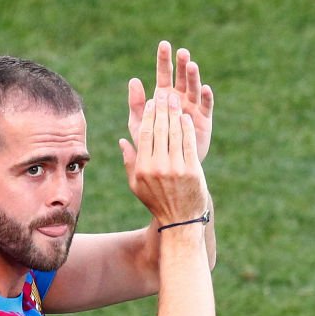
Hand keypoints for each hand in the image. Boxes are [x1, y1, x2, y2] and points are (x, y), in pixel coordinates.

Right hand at [119, 91, 207, 225]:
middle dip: (163, 109)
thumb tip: (122, 141)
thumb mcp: (136, 186)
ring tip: (176, 101)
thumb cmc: (156, 202)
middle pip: (160, 130)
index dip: (149, 116)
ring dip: (175, 114)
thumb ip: (129, 162)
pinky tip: (186, 118)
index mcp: (142, 168)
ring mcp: (176, 169)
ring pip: (175, 133)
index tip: (152, 103)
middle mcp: (157, 167)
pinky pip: (188, 143)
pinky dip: (187, 128)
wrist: (180, 220)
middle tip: (166, 95)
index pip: (145, 134)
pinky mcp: (192, 170)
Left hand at [128, 40, 213, 161]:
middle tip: (182, 52)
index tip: (164, 44)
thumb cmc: (151, 145)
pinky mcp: (204, 120)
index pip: (164, 74)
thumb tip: (134, 80)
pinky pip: (206, 107)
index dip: (164, 60)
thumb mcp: (140, 125)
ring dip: (194, 77)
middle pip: (181, 77)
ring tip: (192, 66)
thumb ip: (136, 104)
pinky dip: (207, 98)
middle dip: (181, 64)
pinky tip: (206, 89)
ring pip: (194, 89)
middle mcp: (180, 98)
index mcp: (164, 96)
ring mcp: (193, 108)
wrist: (168, 166)